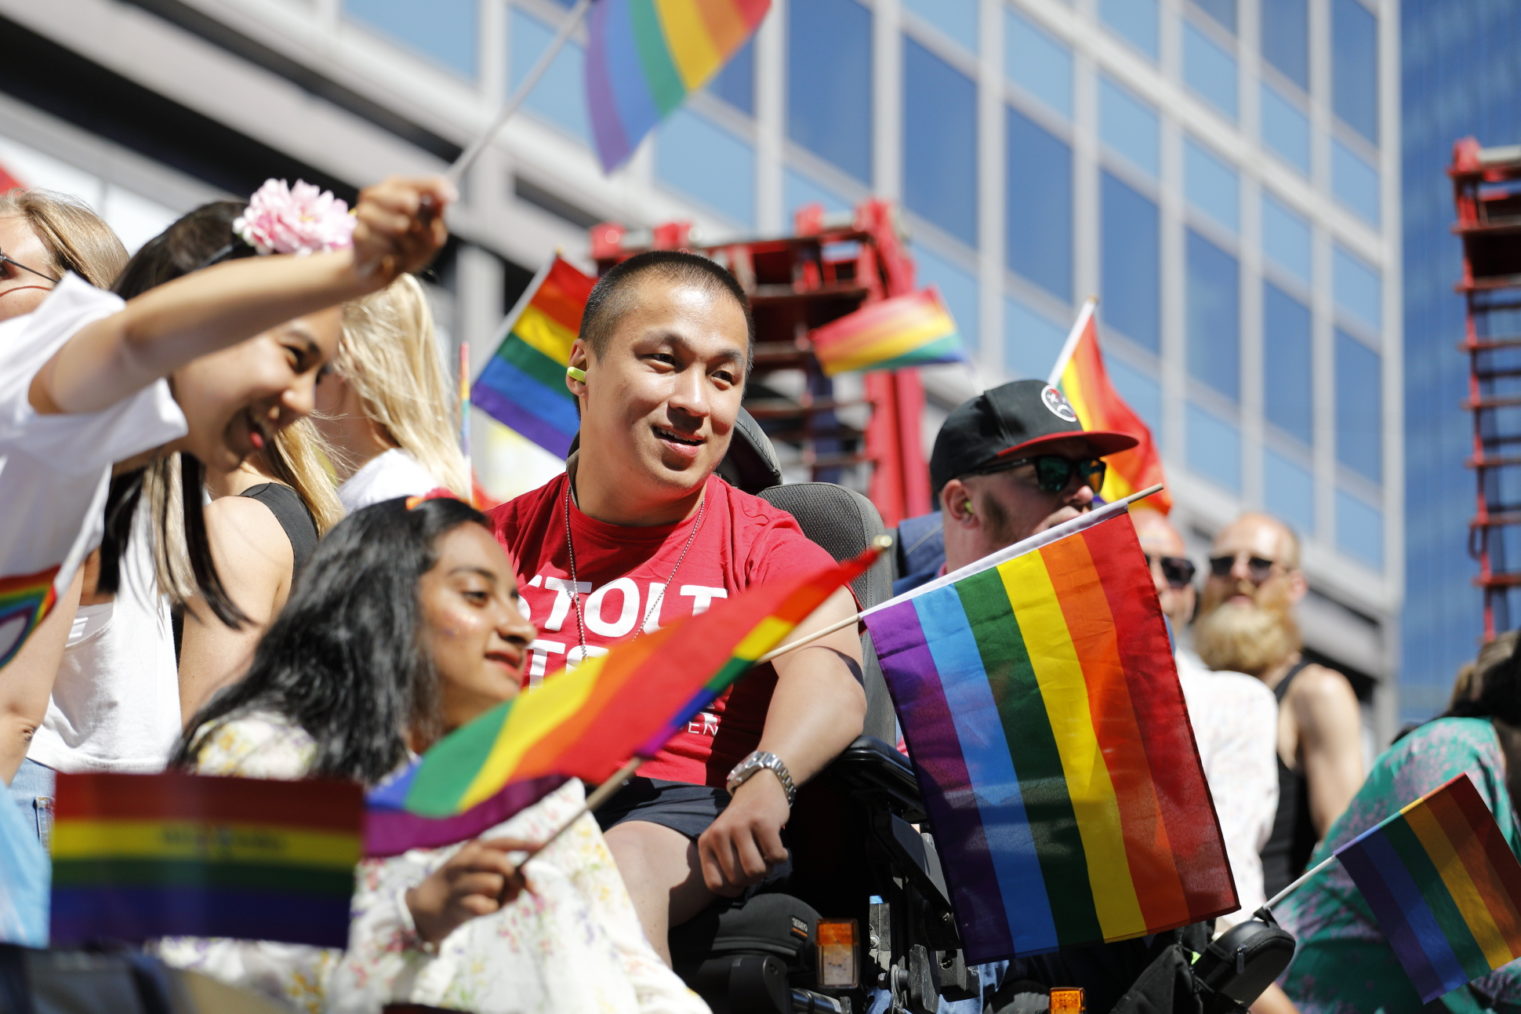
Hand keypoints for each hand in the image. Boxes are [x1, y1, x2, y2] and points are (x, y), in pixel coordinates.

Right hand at [351, 176, 454, 281]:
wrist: (380, 270)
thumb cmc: (408, 245)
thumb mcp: (431, 229)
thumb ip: (438, 211)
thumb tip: (449, 195)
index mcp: (394, 187)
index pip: (420, 183)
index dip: (437, 188)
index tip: (452, 197)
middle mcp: (375, 195)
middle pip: (408, 202)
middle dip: (422, 226)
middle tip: (420, 238)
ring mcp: (364, 213)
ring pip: (400, 226)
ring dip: (409, 244)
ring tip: (405, 249)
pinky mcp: (358, 235)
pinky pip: (390, 245)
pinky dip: (396, 255)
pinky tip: (392, 256)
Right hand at [404, 836, 534, 945]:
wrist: (423, 911)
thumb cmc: (460, 890)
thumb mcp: (479, 875)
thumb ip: (503, 875)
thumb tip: (526, 885)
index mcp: (472, 850)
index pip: (502, 842)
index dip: (523, 843)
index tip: (541, 845)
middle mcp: (464, 862)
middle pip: (500, 863)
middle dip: (516, 877)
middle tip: (526, 889)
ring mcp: (458, 883)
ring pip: (495, 884)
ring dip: (500, 896)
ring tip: (491, 900)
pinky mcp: (456, 904)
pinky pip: (487, 906)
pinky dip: (490, 910)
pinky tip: (479, 909)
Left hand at [697, 772, 789, 896]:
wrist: (760, 787)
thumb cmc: (742, 824)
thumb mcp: (722, 842)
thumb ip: (722, 867)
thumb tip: (735, 893)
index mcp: (706, 842)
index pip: (715, 885)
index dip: (733, 889)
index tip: (741, 880)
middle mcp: (719, 833)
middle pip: (738, 880)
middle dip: (753, 877)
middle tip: (757, 861)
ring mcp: (740, 826)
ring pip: (756, 872)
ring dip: (767, 869)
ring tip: (766, 855)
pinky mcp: (763, 821)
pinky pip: (776, 858)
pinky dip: (781, 857)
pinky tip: (777, 845)